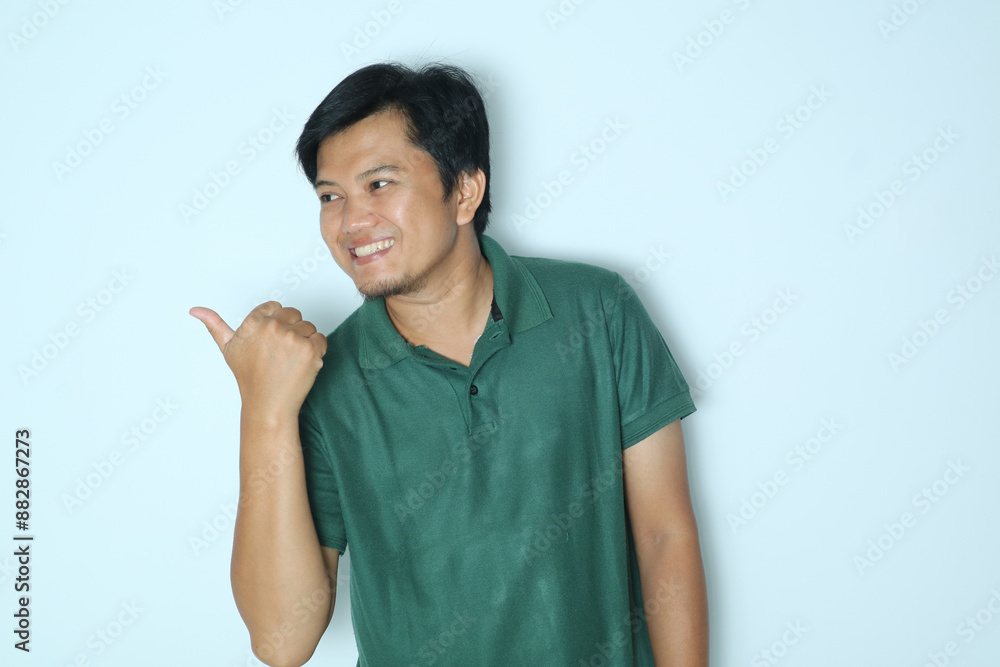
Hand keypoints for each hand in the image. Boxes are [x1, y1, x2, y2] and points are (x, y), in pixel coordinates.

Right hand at [189, 301, 326, 415]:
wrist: (268, 404)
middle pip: (294, 314)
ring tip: (289, 360)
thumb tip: (195, 310)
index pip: (275, 306)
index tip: (272, 340)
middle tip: (280, 353)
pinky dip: (316, 351)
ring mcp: (292, 338)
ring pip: (308, 326)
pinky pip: (320, 339)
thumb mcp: (228, 349)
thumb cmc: (249, 377)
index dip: (276, 323)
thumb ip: (214, 325)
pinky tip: (302, 363)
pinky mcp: (310, 349)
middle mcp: (272, 327)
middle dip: (291, 330)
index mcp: (254, 322)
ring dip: (304, 341)